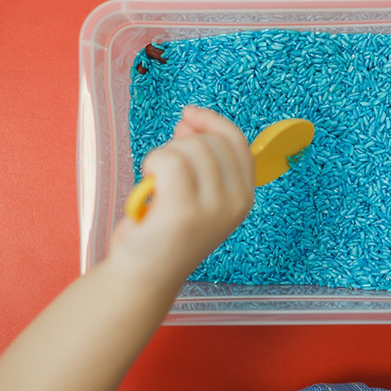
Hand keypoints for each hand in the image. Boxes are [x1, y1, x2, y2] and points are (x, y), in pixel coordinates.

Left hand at [110, 106, 254, 282]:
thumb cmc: (166, 233)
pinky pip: (168, 160)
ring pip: (188, 148)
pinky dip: (152, 164)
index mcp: (244, 198)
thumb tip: (190, 120)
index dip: (213, 123)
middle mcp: (235, 203)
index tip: (189, 116)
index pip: (238, 142)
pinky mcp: (184, 210)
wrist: (146, 274)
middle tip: (165, 174)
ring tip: (158, 185)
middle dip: (181, 145)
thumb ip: (202, 158)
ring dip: (163, 157)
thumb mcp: (199, 194)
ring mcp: (212, 207)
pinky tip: (150, 185)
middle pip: (210, 142)